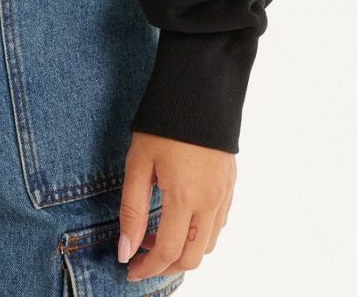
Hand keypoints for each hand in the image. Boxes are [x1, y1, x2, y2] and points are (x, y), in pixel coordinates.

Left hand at [117, 130, 235, 281]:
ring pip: (209, 244)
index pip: (168, 251)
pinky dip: (200, 233)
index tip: (130, 270)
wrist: (199, 87)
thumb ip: (132, 209)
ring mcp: (224, 194)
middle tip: (142, 258)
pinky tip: (180, 218)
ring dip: (184, 251)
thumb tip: (125, 250)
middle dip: (166, 266)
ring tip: (157, 235)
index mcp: (185, 197)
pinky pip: (219, 224)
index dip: (147, 268)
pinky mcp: (231, 184)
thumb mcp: (138, 161)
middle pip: (192, 257)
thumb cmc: (163, 122)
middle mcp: (210, 202)